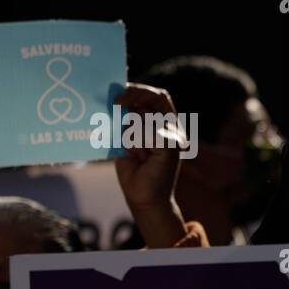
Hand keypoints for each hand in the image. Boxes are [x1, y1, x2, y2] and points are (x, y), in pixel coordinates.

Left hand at [113, 84, 190, 246]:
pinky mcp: (172, 146)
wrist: (143, 198)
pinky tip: (137, 153)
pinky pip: (149, 131)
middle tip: (115, 101)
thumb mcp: (126, 139)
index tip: (117, 92)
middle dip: (134, 94)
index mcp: (161, 123)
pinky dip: (137, 140)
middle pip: (156, 97)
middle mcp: (171, 127)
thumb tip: (114, 99)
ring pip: (148, 116)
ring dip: (132, 129)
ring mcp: (174, 136)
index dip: (138, 89)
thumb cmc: (134, 171)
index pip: (155, 96)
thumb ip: (126, 121)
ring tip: (131, 148)